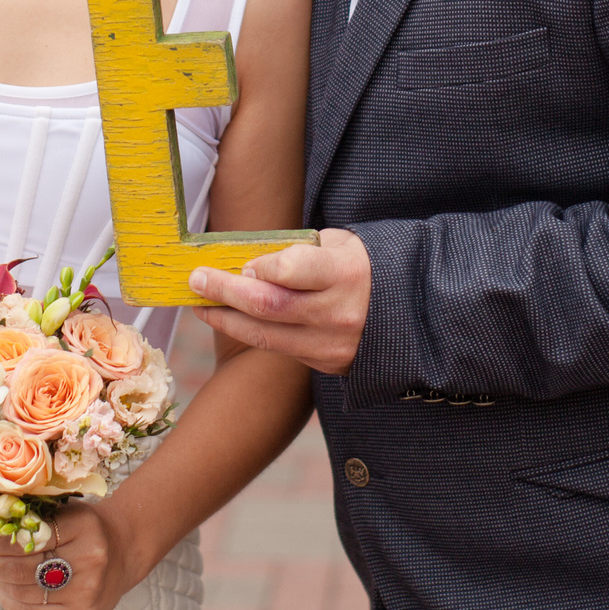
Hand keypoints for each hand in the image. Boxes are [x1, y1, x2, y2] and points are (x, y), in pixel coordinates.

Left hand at [0, 500, 135, 609]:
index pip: (28, 538)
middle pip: (21, 569)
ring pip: (22, 593)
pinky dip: (11, 598)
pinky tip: (5, 587)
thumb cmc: (87, 527)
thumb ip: (33, 516)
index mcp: (84, 527)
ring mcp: (84, 594)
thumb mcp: (66, 510)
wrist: (123, 551)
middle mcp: (89, 562)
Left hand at [189, 229, 369, 375]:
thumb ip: (298, 251)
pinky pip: (279, 348)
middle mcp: (338, 312)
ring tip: (200, 304)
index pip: (293, 270)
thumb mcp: (341, 245)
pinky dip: (249, 334)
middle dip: (226, 291)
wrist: (412, 312)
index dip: (262, 266)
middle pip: (269, 305)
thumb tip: (249, 262)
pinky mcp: (326, 364)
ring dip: (226, 320)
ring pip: (266, 335)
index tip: (242, 263)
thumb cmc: (366, 267)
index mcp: (346, 273)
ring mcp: (331, 344)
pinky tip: (229, 320)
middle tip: (196, 279)